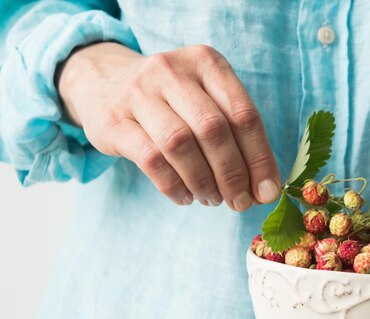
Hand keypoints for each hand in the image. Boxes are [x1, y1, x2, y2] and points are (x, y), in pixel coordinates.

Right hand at [56, 42, 280, 208]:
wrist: (102, 82)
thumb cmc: (170, 100)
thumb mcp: (205, 100)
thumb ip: (236, 136)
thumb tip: (264, 189)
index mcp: (207, 63)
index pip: (243, 114)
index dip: (259, 158)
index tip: (267, 191)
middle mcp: (172, 71)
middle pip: (213, 129)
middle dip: (233, 174)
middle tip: (240, 202)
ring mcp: (139, 93)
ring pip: (181, 144)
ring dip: (203, 181)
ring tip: (213, 199)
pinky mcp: (114, 120)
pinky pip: (151, 160)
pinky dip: (174, 185)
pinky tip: (185, 197)